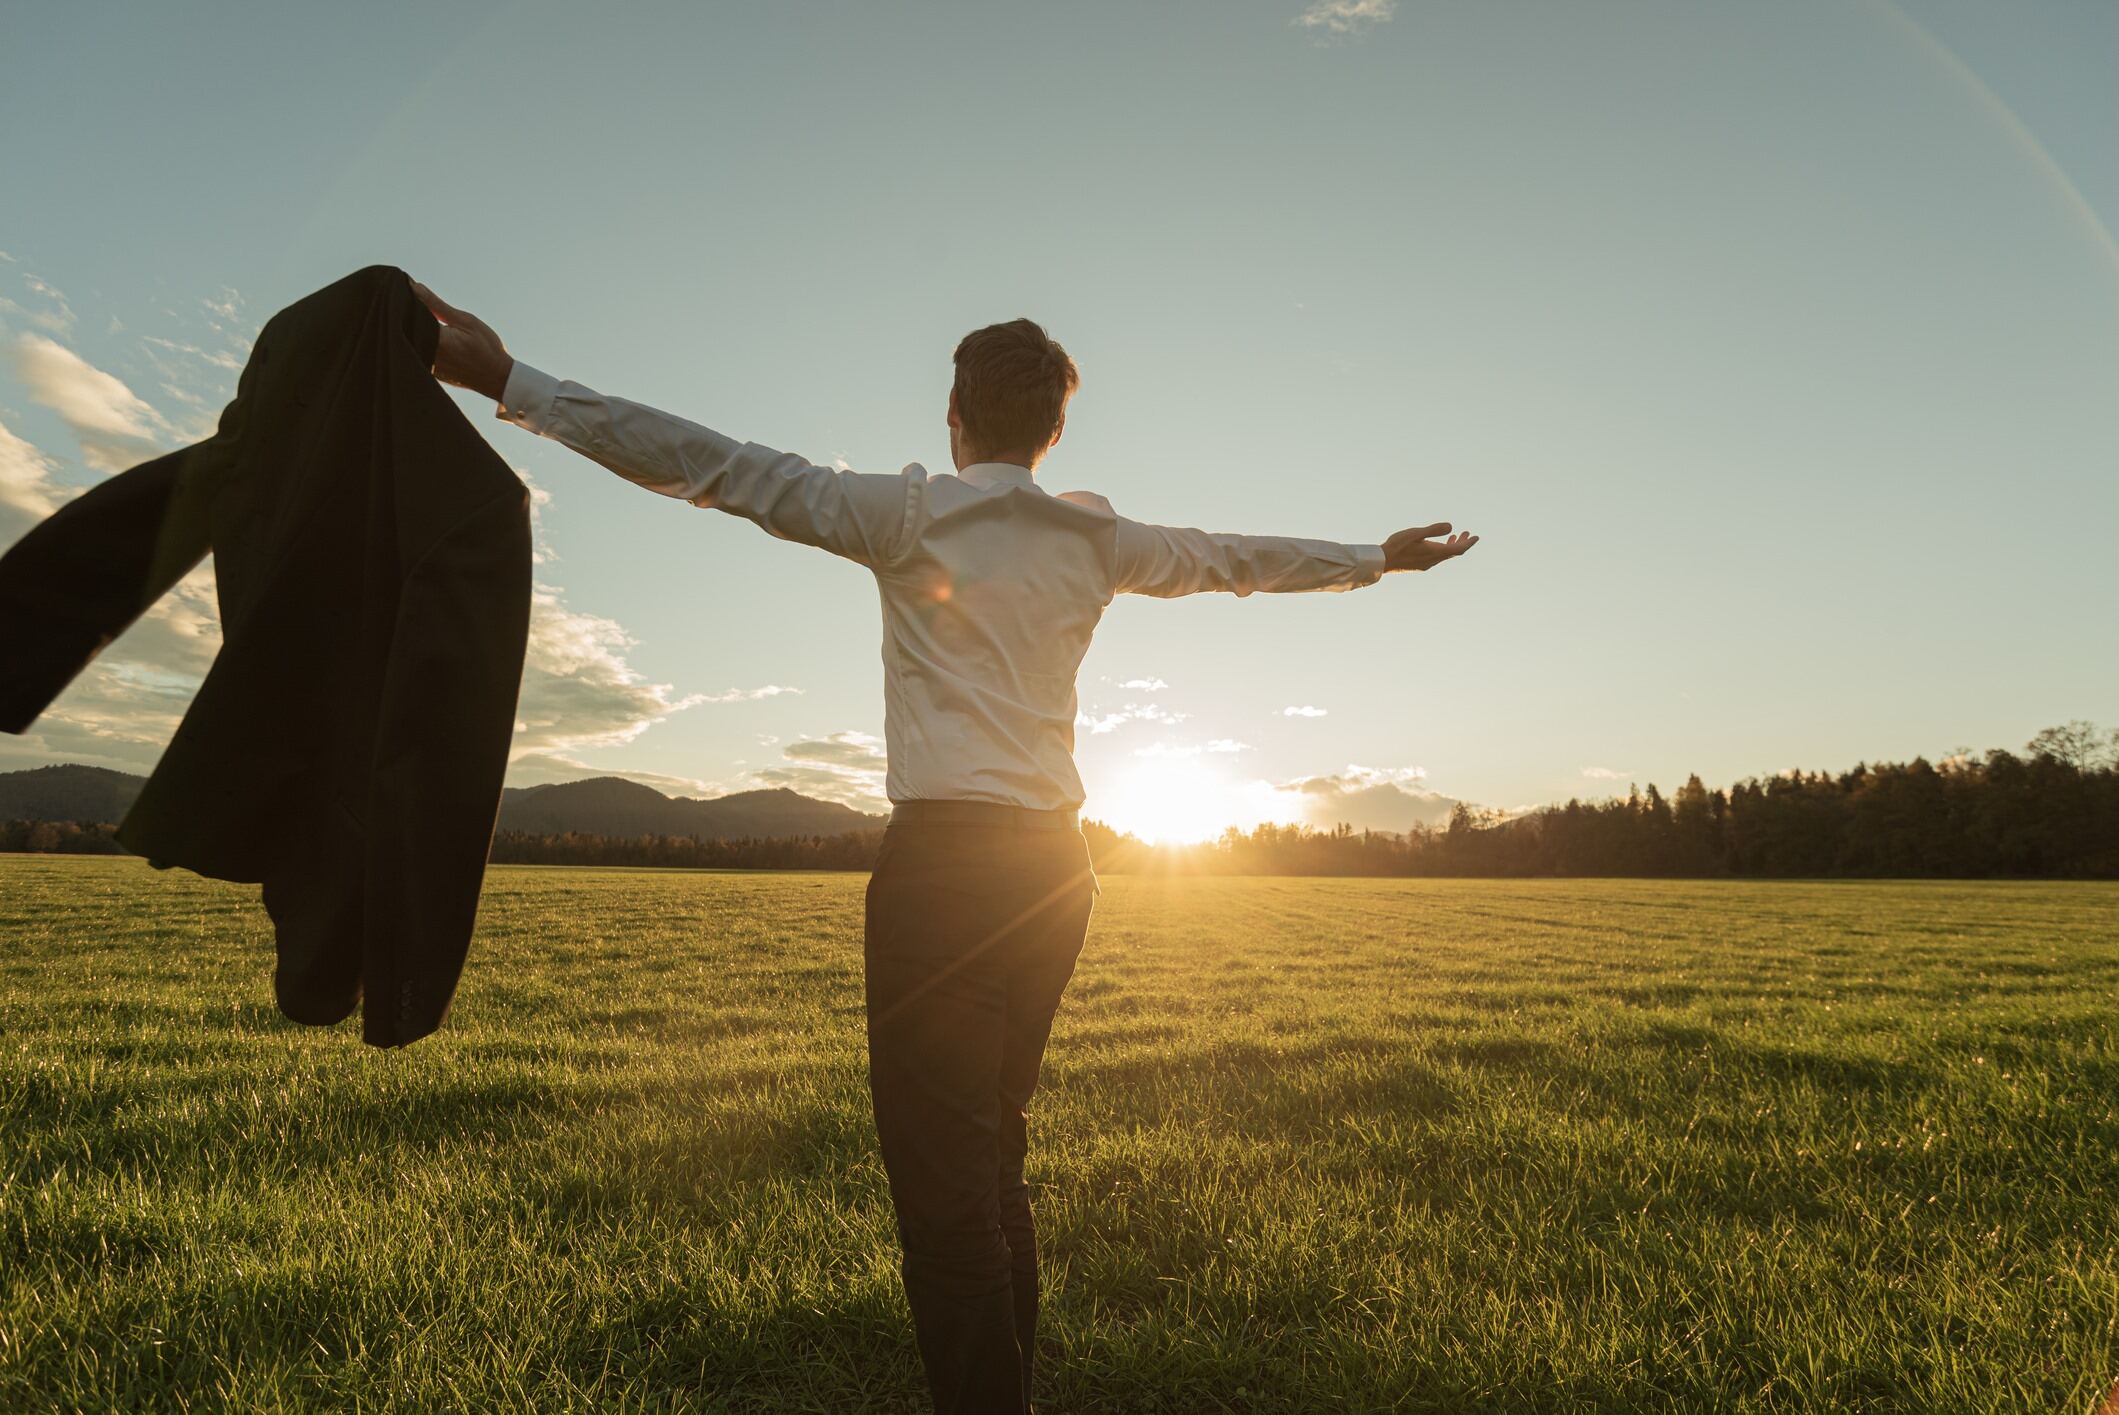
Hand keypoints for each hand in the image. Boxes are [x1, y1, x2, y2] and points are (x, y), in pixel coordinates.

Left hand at [411, 279, 513, 402]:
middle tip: (416, 307)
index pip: (409, 316)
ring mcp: (428, 366)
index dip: (405, 303)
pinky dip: (421, 344)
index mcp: (435, 339)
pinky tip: (431, 339)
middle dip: (408, 316)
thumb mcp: (466, 321)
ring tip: (431, 326)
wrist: (498, 378)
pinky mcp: (431, 373)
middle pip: (406, 330)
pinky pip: (419, 354)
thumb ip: (437, 305)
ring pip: (411, 343)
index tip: (406, 292)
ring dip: (413, 331)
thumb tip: (414, 287)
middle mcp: (428, 354)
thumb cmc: (486, 347)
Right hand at [1383, 522, 1478, 571]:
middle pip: (1453, 553)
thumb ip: (1434, 530)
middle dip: (1462, 542)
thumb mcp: (1416, 533)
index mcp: (1435, 552)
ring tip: (1454, 536)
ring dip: (1451, 545)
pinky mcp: (1420, 565)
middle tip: (1467, 533)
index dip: (1468, 543)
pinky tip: (1436, 544)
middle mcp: (1433, 560)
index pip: (1458, 549)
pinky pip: (1437, 557)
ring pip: (1445, 555)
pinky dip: (1442, 549)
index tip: (1476, 537)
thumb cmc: (1397, 545)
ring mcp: (1427, 564)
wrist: (1382, 561)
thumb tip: (1451, 527)